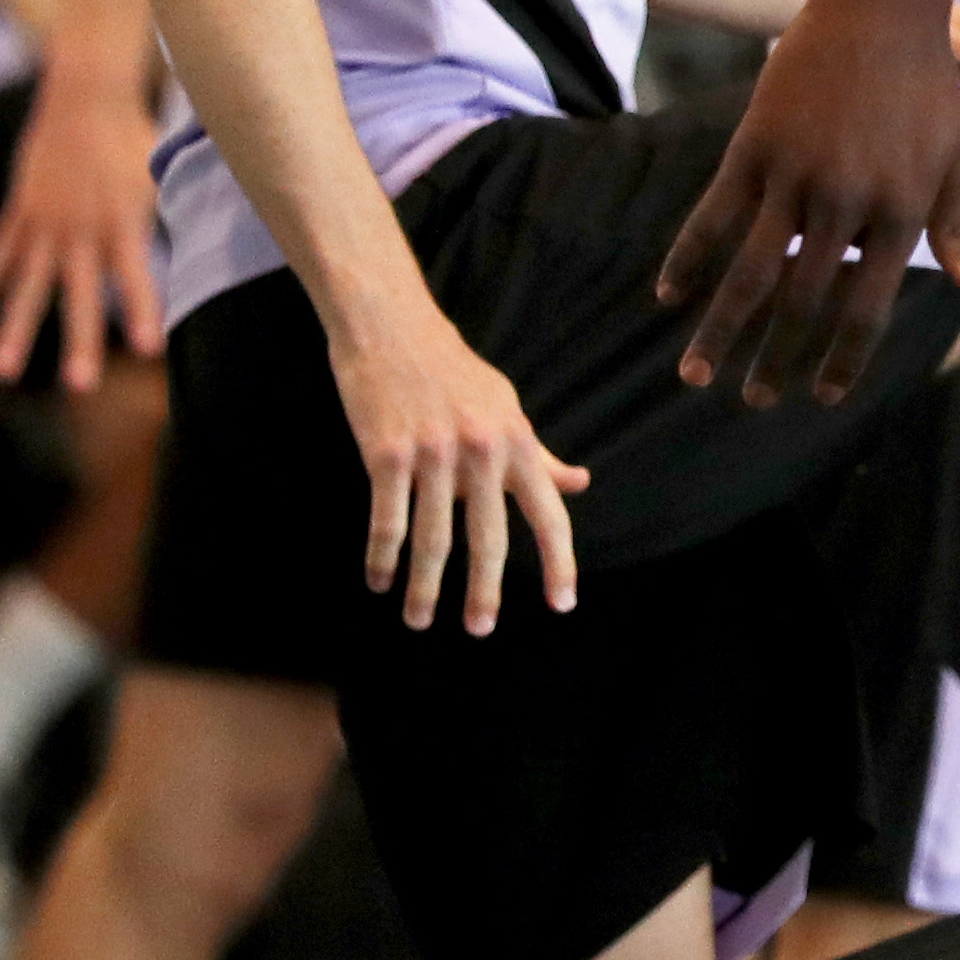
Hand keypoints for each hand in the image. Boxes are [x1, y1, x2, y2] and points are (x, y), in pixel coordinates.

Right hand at [0, 68, 166, 391]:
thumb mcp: (158, 177)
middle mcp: (81, 228)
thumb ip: (160, 220)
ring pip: (27, 286)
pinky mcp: (18, 218)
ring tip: (2, 371)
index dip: (143, 309)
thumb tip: (192, 252)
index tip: (150, 349)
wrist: (86, 95)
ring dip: (13, 329)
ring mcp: (44, 225)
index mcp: (124, 219)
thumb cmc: (134, 140)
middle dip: (81, 339)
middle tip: (82, 385)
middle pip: (80, 293)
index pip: (136, 274)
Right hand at [324, 296, 590, 632]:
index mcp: (517, 443)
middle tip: (480, 630)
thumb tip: (580, 483)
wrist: (394, 330)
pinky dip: (383, 557)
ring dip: (424, 587)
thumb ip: (539, 455)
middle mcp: (481, 451)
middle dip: (484, 591)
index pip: (549, 513)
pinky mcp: (386, 454)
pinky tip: (380, 581)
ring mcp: (432, 454)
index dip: (560, 561)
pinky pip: (387, 520)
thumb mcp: (507, 409)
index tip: (563, 604)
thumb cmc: (455, 373)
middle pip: (488, 537)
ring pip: (432, 538)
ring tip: (419, 620)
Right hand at [656, 0, 959, 406]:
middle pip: (803, 305)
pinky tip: (669, 297)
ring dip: (720, 332)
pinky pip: (711, 216)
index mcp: (902, 211)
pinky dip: (687, 259)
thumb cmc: (928, 86)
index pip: (867, 310)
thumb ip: (957, 227)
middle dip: (775, 361)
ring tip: (697, 377)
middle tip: (755, 399)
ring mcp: (795, 174)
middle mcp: (847, 202)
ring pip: (749, 274)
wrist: (883, 6)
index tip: (823, 397)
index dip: (843, 361)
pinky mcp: (754, 145)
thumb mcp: (956, 155)